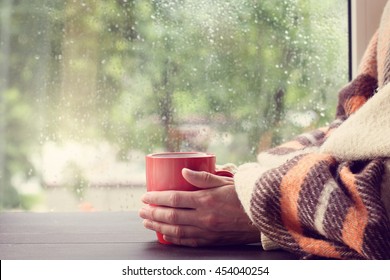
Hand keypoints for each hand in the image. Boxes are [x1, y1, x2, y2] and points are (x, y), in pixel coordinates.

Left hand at [139, 168, 259, 246]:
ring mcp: (207, 231)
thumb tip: (182, 171)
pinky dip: (173, 239)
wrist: (263, 218)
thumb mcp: (225, 182)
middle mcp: (204, 218)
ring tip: (146, 222)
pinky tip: (164, 235)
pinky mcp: (211, 241)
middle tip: (141, 210)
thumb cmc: (244, 197)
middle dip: (152, 213)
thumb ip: (203, 177)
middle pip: (170, 216)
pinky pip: (187, 242)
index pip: (174, 199)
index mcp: (206, 200)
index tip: (145, 196)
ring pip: (175, 230)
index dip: (156, 198)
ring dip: (158, 226)